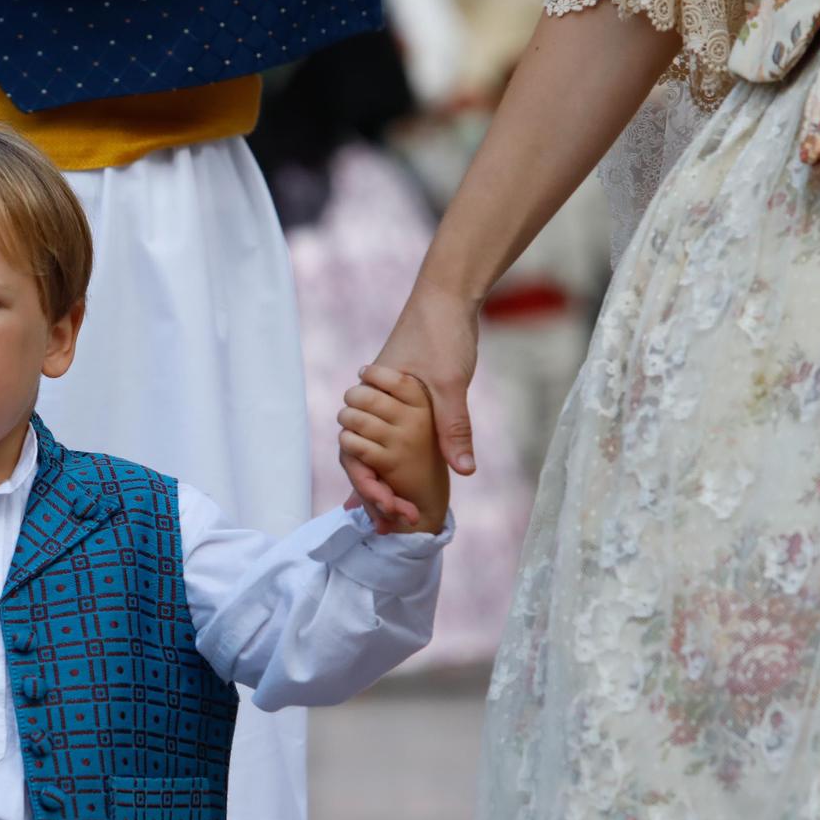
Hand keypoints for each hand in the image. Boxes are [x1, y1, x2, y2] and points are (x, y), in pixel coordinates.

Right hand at [348, 279, 479, 532]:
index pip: (355, 451)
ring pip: (371, 446)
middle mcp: (372, 400)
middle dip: (370, 491)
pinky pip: (388, 434)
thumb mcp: (451, 385)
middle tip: (384, 525)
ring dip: (377, 478)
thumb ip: (453, 428)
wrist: (446, 294)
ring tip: (386, 516)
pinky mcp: (400, 396)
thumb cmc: (443, 334)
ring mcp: (384, 399)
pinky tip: (399, 480)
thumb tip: (463, 472)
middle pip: (358, 454)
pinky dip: (390, 459)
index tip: (382, 512)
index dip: (367, 486)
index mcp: (373, 398)